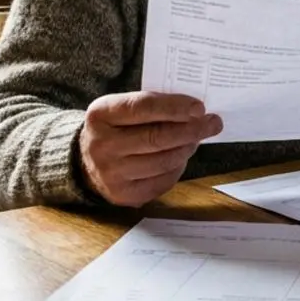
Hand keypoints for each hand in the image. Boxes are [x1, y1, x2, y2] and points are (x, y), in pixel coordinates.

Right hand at [78, 91, 222, 206]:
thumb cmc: (115, 128)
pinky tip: (180, 156)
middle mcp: (102, 146)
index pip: (143, 107)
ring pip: (164, 161)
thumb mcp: (121, 108)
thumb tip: (194, 111)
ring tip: (196, 138)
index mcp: (100, 115)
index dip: (174, 107)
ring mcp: (111, 174)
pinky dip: (178, 166)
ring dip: (187, 147)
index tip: (199, 107)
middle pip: (157, 137)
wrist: (86, 161)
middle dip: (191, 129)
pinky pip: (163, 180)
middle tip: (213, 123)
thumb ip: (151, 106)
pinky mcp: (124, 195)